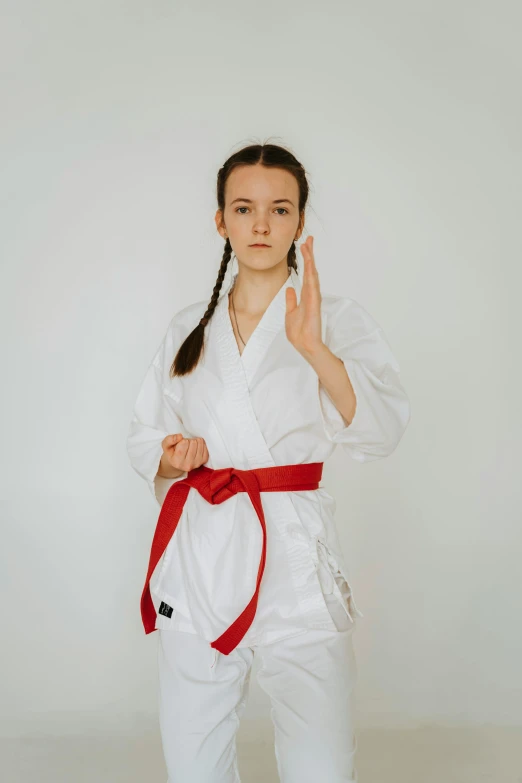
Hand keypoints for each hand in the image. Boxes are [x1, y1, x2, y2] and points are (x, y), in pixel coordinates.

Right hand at [159, 434, 208, 476]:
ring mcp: (197, 464)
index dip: (182, 440)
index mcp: (177, 462)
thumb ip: (170, 440)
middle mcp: (188, 465)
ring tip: (190, 446)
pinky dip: (201, 444)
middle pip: (193, 442)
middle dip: (188, 440)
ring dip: (195, 441)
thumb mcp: (166, 445)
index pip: (184, 443)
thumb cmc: (172, 452)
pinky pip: (205, 447)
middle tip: (185, 445)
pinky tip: (196, 447)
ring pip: (200, 443)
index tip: (179, 444)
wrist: (178, 462)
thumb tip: (180, 436)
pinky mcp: (204, 461)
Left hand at [285, 236, 323, 355]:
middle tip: (309, 239)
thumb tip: (290, 289)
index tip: (304, 246)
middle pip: (311, 270)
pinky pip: (312, 284)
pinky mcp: (314, 303)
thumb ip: (291, 301)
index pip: (306, 274)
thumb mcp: (290, 313)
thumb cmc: (299, 332)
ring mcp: (313, 297)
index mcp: (305, 296)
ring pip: (312, 273)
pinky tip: (310, 263)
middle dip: (309, 254)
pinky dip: (311, 273)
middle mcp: (311, 294)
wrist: (304, 344)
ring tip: (308, 245)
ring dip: (310, 259)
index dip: (305, 260)